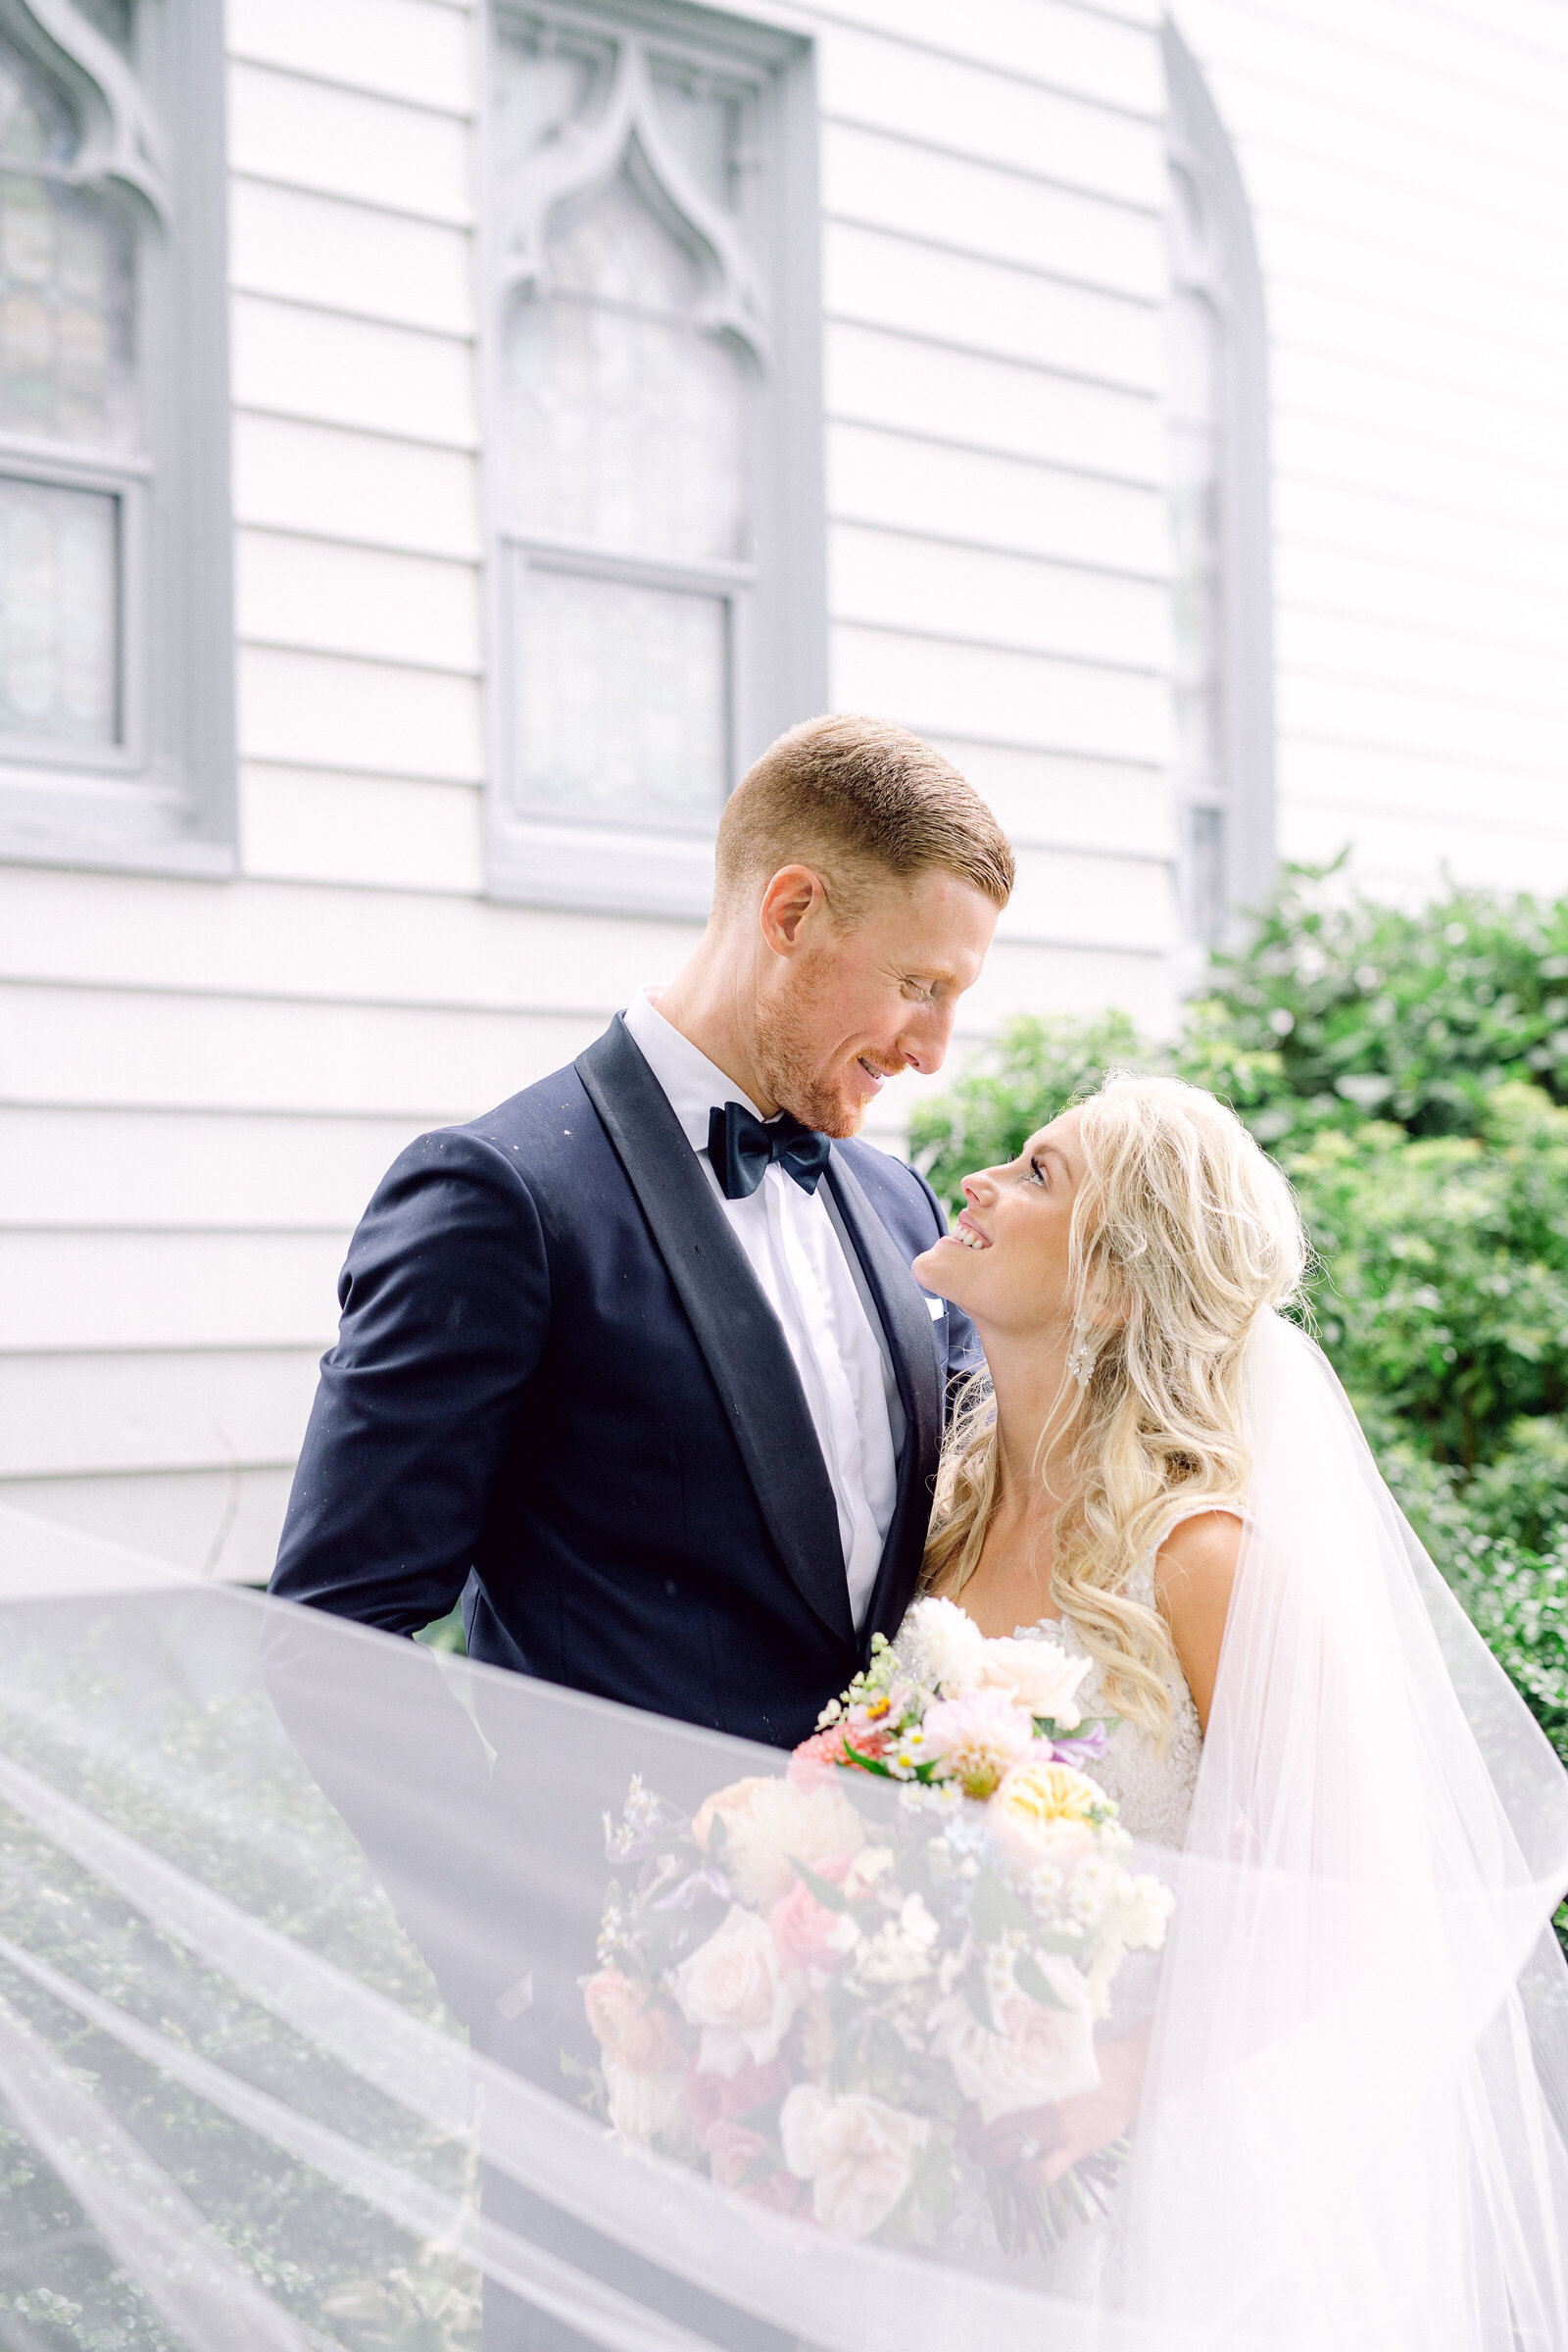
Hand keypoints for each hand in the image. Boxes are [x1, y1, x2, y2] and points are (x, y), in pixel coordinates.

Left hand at [959, 2018, 1151, 2187]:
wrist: (1127, 2077)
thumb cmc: (1087, 2067)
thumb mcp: (1051, 2059)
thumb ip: (1025, 2069)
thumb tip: (990, 2076)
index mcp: (1029, 2080)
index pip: (985, 2100)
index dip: (967, 2114)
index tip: (960, 2121)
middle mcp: (1036, 2104)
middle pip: (989, 2128)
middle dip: (971, 2139)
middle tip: (965, 2144)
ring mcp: (1053, 2129)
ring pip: (1006, 2151)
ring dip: (988, 2158)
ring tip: (982, 2158)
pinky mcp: (1072, 2149)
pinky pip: (1041, 2172)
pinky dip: (1026, 2177)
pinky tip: (1020, 2173)